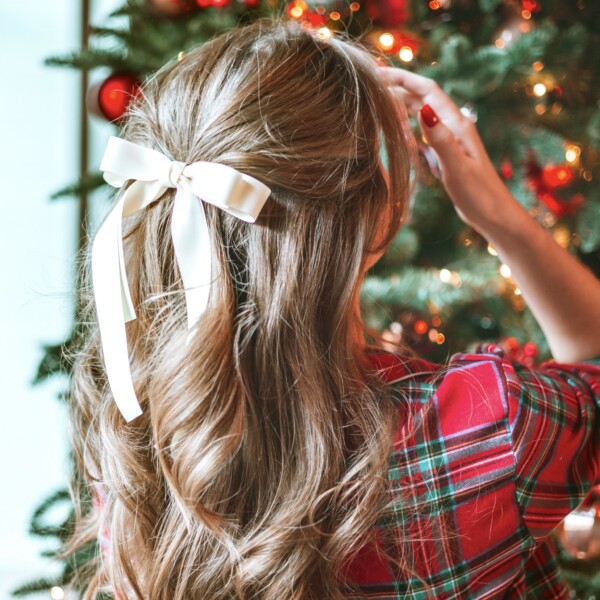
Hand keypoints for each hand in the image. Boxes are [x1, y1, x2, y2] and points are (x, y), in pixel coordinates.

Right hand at [379, 66, 516, 232]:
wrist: (493, 214)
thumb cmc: (478, 194)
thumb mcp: (457, 167)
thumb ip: (440, 139)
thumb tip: (423, 110)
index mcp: (456, 125)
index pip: (426, 90)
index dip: (402, 78)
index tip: (377, 71)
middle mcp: (452, 127)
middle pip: (422, 98)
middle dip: (397, 87)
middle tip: (369, 85)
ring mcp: (449, 140)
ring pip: (421, 114)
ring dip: (401, 105)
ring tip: (377, 102)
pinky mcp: (446, 155)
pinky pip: (422, 134)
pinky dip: (407, 127)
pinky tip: (397, 131)